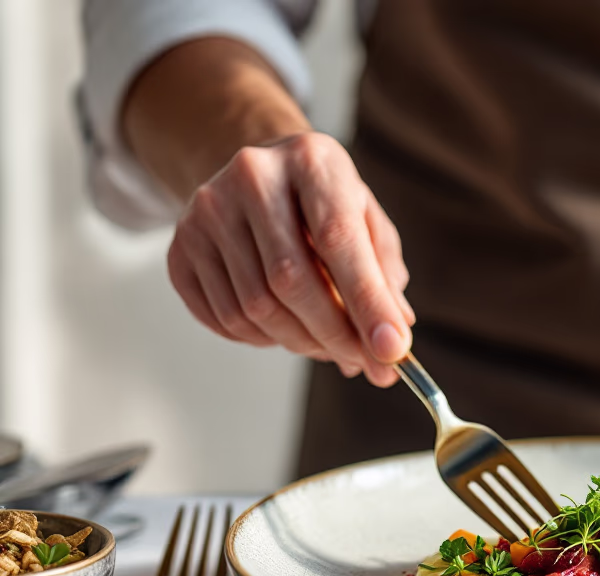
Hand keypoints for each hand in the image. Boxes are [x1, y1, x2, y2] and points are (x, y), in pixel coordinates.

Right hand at [166, 132, 413, 385]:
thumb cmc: (324, 202)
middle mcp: (252, 176)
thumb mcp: (366, 220)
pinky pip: (223, 318)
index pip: (338, 240)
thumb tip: (392, 338)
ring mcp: (207, 209)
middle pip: (290, 281)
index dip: (367, 302)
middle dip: (335, 336)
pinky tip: (284, 328)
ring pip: (255, 308)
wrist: (260, 173)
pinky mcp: (180, 245)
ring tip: (327, 344)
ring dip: (301, 343)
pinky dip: (263, 340)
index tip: (392, 350)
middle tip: (365, 364)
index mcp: (310, 161)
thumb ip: (384, 275)